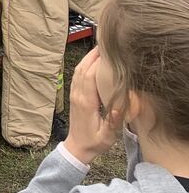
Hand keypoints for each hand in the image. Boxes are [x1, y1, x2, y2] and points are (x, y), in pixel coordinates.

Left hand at [65, 47, 120, 163]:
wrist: (77, 148)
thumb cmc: (94, 142)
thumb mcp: (107, 136)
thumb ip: (112, 123)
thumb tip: (118, 108)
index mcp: (86, 102)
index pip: (90, 76)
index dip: (98, 63)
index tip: (109, 53)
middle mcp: (78, 95)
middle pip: (83, 69)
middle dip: (93, 55)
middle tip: (106, 44)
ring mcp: (74, 94)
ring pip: (78, 70)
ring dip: (88, 58)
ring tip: (101, 48)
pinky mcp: (74, 96)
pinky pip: (77, 76)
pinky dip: (84, 65)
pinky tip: (92, 61)